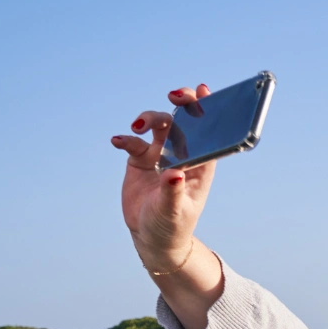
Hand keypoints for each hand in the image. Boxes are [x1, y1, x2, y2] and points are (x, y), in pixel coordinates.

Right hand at [110, 85, 224, 328]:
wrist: (152, 238)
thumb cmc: (172, 227)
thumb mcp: (173, 213)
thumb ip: (172, 193)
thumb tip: (173, 174)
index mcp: (201, 166)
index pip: (208, 133)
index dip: (207, 110)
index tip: (203, 90)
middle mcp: (182, 155)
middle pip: (184, 122)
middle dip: (182, 105)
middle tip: (174, 96)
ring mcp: (161, 155)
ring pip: (159, 125)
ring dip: (150, 118)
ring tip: (137, 126)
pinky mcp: (140, 160)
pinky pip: (134, 142)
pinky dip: (126, 138)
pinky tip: (118, 141)